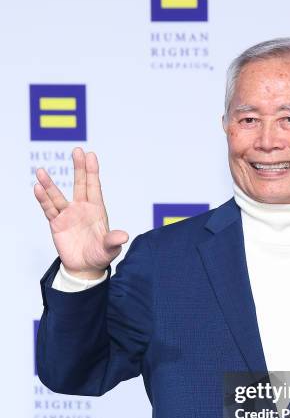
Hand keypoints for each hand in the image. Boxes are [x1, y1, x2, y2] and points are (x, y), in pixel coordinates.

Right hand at [34, 147, 128, 278]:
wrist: (85, 267)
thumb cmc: (100, 256)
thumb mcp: (110, 249)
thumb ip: (114, 241)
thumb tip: (124, 236)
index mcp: (97, 210)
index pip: (94, 186)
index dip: (92, 171)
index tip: (90, 155)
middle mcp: (82, 208)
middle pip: (79, 184)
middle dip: (79, 168)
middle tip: (77, 150)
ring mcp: (68, 215)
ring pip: (57, 196)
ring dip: (50, 184)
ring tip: (41, 171)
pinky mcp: (56, 223)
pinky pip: (48, 209)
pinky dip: (43, 199)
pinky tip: (38, 188)